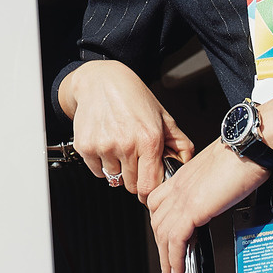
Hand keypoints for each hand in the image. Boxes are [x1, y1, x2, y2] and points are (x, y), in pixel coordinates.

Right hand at [58, 60, 195, 197]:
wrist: (100, 80)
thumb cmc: (132, 96)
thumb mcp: (162, 116)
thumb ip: (179, 142)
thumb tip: (186, 162)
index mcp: (149, 139)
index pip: (149, 186)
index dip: (150, 192)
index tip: (148, 189)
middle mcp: (126, 144)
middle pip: (131, 186)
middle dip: (135, 177)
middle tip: (134, 159)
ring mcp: (104, 146)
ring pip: (114, 178)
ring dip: (118, 169)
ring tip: (119, 146)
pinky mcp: (86, 146)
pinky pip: (97, 171)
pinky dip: (102, 164)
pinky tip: (107, 144)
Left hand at [147, 141, 268, 272]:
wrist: (249, 145)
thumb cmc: (243, 152)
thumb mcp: (219, 170)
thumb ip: (210, 184)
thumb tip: (217, 197)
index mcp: (183, 176)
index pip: (158, 203)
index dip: (160, 223)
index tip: (166, 240)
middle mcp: (178, 186)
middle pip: (157, 221)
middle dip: (160, 247)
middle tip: (166, 266)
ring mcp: (182, 197)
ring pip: (162, 234)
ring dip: (166, 259)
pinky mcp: (192, 208)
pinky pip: (175, 239)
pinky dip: (174, 259)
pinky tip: (179, 270)